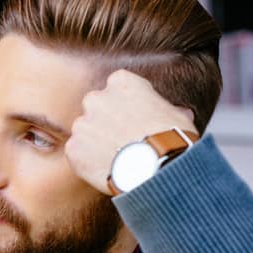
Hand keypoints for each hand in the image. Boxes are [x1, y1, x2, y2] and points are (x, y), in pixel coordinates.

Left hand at [66, 69, 195, 194]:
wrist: (156, 168)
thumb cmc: (172, 139)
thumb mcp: (178, 116)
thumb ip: (166, 109)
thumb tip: (179, 114)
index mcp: (122, 82)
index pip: (117, 87)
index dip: (126, 105)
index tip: (133, 119)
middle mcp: (96, 98)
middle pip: (96, 107)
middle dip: (105, 121)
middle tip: (121, 140)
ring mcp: (81, 124)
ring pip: (85, 131)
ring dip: (95, 142)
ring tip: (115, 158)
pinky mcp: (73, 148)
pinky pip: (76, 153)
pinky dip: (87, 161)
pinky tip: (105, 170)